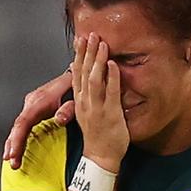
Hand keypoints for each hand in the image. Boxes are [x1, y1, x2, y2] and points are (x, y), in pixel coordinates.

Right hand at [3, 69, 73, 168]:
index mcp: (41, 100)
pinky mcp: (34, 108)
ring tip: (14, 161)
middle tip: (14, 163)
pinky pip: (23, 125)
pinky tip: (17, 150)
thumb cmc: (77, 86)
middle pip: (18, 126)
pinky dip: (19, 138)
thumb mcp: (76, 96)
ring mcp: (32, 105)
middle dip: (13, 146)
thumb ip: (69, 108)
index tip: (14, 153)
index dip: (17, 139)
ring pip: (19, 126)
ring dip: (14, 144)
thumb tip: (59, 119)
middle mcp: (33, 101)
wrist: (76, 75)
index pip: (24, 122)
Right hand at [72, 33, 128, 172]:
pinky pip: (110, 92)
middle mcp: (85, 102)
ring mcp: (96, 107)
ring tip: (102, 43)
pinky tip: (114, 64)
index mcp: (80, 101)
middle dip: (87, 52)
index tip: (80, 39)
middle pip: (84, 72)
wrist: (100, 156)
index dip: (78, 55)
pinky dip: (112, 77)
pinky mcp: (110, 113)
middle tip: (91, 34)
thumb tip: (91, 79)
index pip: (76, 73)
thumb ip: (89, 96)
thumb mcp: (88, 112)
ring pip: (94, 79)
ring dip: (98, 60)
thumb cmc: (98, 134)